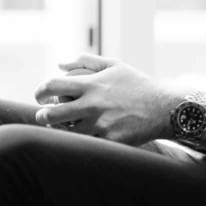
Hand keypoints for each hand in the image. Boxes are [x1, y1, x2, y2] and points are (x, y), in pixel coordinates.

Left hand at [33, 53, 175, 144]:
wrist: (166, 108)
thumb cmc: (138, 84)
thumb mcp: (114, 65)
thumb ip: (86, 61)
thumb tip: (60, 64)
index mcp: (90, 85)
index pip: (51, 86)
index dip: (40, 91)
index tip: (40, 97)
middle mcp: (92, 105)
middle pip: (51, 114)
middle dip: (42, 116)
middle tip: (44, 115)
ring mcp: (101, 125)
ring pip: (66, 132)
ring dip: (60, 130)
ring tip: (62, 126)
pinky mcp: (111, 141)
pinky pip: (86, 144)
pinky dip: (80, 141)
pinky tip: (81, 137)